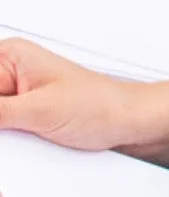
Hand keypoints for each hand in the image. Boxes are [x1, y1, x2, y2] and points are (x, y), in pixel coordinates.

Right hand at [0, 38, 131, 149]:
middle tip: (14, 127)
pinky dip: (6, 139)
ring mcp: (14, 94)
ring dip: (3, 132)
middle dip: (0, 120)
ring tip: (27, 134)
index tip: (2, 119)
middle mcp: (9, 70)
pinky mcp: (20, 114)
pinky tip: (20, 141)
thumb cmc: (99, 105)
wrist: (128, 122)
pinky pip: (1, 127)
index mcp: (10, 56)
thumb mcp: (38, 110)